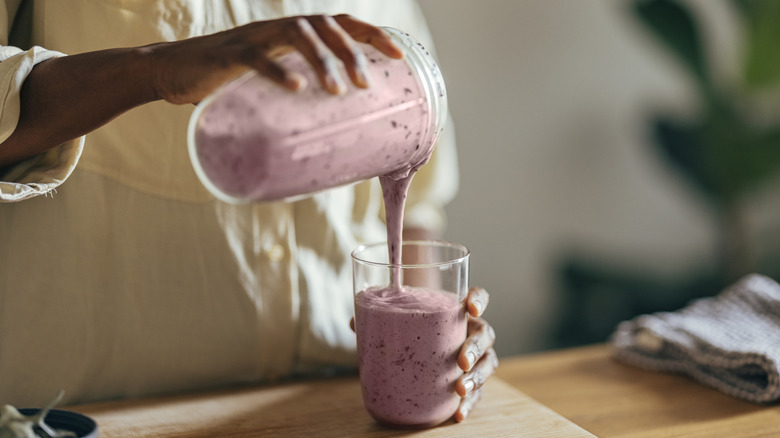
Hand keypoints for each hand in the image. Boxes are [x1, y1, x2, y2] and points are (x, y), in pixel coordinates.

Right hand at [146, 14, 403, 103]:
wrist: (171, 71)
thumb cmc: (227, 83)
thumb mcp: (271, 86)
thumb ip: (297, 99)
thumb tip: (331, 135)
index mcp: (293, 35)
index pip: (341, 24)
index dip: (372, 35)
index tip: (399, 56)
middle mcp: (278, 28)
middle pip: (326, 26)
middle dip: (352, 53)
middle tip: (366, 86)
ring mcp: (254, 37)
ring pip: (297, 34)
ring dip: (323, 61)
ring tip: (338, 91)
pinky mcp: (229, 54)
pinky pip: (257, 57)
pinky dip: (278, 70)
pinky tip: (298, 88)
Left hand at [348, 287, 497, 422]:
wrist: (419, 349)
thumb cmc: (413, 329)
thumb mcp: (398, 321)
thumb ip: (380, 318)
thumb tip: (354, 322)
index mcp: (457, 310)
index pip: (477, 297)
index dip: (478, 300)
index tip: (470, 307)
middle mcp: (470, 331)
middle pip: (485, 334)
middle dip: (475, 348)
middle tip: (461, 361)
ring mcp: (474, 357)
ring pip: (488, 363)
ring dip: (478, 377)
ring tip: (461, 389)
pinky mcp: (472, 380)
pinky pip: (478, 392)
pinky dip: (470, 403)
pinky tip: (458, 414)